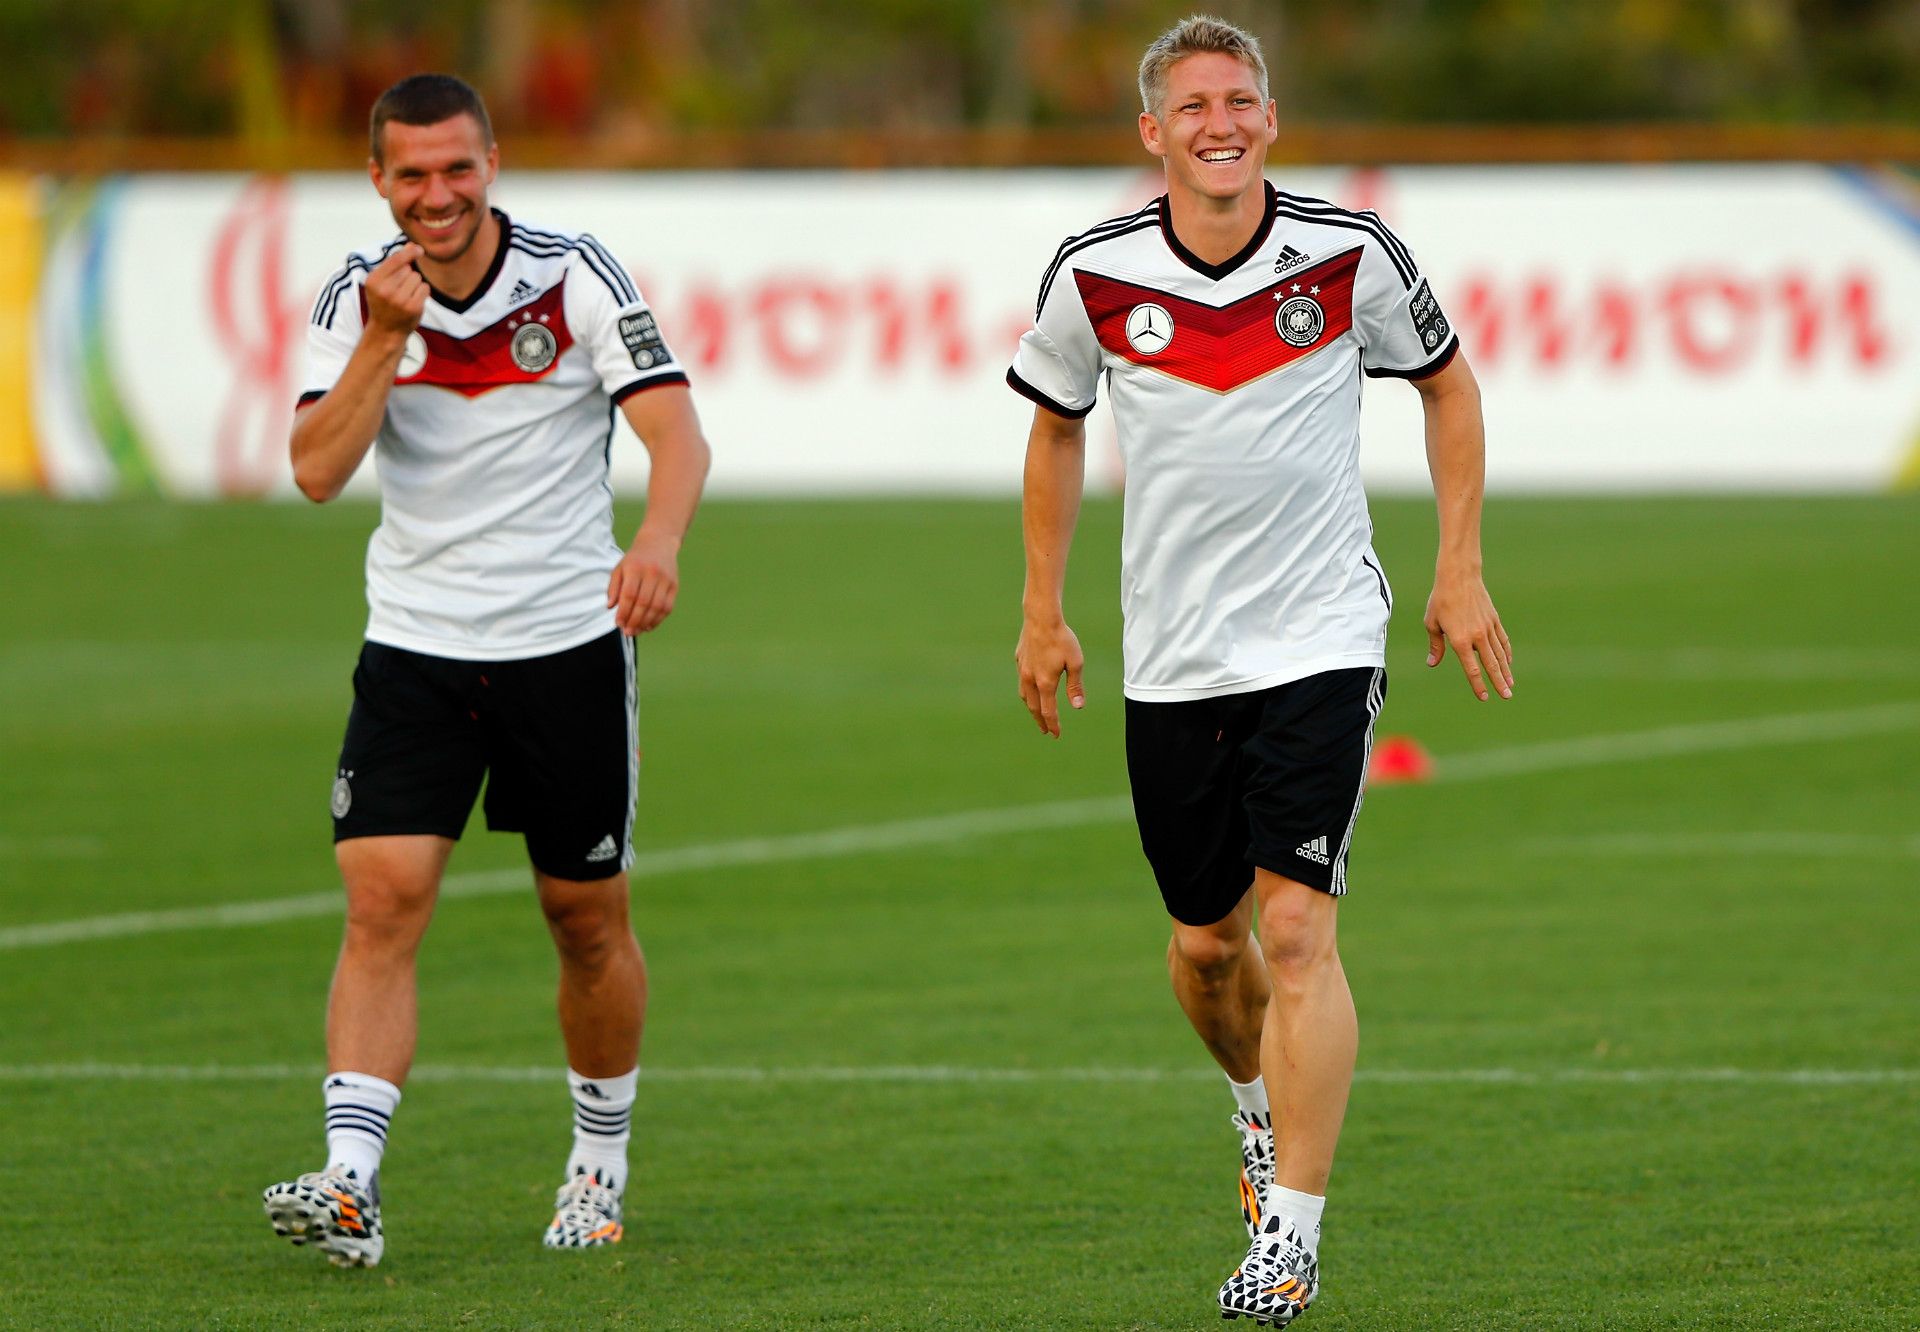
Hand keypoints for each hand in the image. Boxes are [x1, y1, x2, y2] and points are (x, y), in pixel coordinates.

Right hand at [364, 243, 426, 336]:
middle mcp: (385, 290)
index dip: (409, 252)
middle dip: (408, 274)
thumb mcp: (382, 281)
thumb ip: (395, 263)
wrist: (386, 330)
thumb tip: (412, 244)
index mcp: (373, 280)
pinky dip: (422, 292)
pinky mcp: (413, 308)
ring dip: (415, 284)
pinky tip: (413, 300)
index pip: (396, 259)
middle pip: (408, 268)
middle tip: (399, 288)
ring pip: (418, 278)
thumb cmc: (384, 301)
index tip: (419, 249)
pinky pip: (425, 288)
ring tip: (405, 295)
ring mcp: (400, 300)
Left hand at [608, 529, 680, 634]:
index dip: (624, 612)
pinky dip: (658, 619)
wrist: (658, 543)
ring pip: (657, 607)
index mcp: (635, 568)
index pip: (629, 595)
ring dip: (646, 622)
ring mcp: (666, 579)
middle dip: (634, 620)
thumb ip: (613, 587)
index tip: (618, 623)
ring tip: (637, 631)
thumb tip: (611, 607)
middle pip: (644, 603)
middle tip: (627, 631)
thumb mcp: (620, 568)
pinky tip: (649, 626)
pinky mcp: (675, 585)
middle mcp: (652, 573)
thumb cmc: (635, 560)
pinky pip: (668, 607)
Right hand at [1016, 613, 1085, 737]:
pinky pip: (1022, 680)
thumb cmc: (1062, 639)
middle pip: (1034, 707)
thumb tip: (1078, 707)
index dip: (1052, 725)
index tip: (1056, 735)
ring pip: (1025, 695)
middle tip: (1045, 730)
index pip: (1048, 711)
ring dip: (1031, 707)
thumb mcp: (1076, 663)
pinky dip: (1027, 690)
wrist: (1041, 617)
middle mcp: (1030, 679)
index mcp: (1045, 682)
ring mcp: (1022, 669)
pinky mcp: (1019, 659)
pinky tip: (1031, 687)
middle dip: (1040, 721)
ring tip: (1037, 712)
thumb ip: (1075, 686)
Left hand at [1424, 568, 1513, 700]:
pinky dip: (1506, 652)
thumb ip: (1436, 645)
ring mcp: (1488, 628)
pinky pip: (1502, 640)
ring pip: (1499, 654)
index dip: (1478, 685)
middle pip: (1491, 665)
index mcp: (1460, 640)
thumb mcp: (1432, 623)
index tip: (1484, 697)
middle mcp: (1477, 636)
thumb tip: (1432, 663)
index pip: (1472, 669)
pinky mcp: (1494, 619)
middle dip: (1499, 683)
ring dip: (1505, 671)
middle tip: (1506, 696)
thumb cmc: (1441, 600)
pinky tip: (1508, 662)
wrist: (1459, 576)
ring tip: (1511, 685)